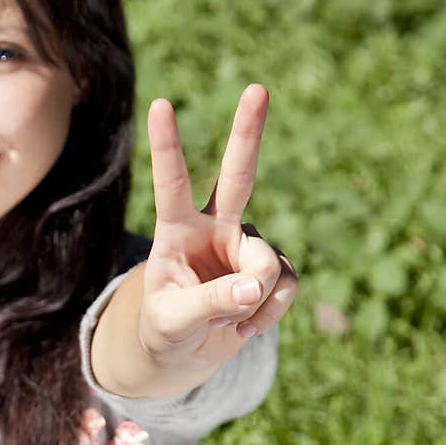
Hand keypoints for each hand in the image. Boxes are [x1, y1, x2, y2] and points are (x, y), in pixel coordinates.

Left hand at [138, 84, 296, 375]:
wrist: (183, 356)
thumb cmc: (163, 332)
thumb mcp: (171, 322)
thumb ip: (208, 302)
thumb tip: (253, 287)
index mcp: (176, 232)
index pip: (172, 184)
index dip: (167, 146)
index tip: (161, 104)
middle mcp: (214, 228)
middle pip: (237, 175)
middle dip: (248, 133)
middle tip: (257, 88)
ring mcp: (246, 247)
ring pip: (266, 264)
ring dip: (251, 302)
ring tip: (227, 320)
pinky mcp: (272, 271)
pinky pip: (284, 288)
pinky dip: (267, 315)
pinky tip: (245, 322)